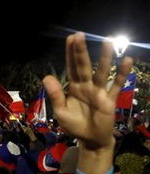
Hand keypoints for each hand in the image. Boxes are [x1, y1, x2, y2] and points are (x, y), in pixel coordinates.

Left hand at [43, 32, 132, 149]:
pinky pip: (117, 85)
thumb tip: (46, 77)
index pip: (71, 68)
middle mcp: (87, 86)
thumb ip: (55, 95)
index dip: (70, 54)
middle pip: (83, 66)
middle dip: (81, 52)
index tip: (71, 39)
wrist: (90, 139)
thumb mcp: (61, 112)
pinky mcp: (110, 100)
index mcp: (73, 88)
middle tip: (80, 35)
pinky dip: (121, 74)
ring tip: (108, 40)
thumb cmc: (74, 125)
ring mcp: (99, 91)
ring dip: (105, 57)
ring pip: (101, 72)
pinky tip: (126, 60)